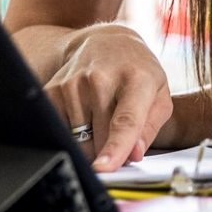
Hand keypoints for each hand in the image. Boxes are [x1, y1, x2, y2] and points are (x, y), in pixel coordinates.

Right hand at [45, 24, 171, 171]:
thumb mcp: (159, 96)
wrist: (104, 43)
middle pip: (99, 139)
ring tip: (100, 117)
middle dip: (108, 149)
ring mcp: (73, 84)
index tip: (104, 168)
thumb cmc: (137, 73)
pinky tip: (83, 115)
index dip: (115, 148)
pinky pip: (60, 131)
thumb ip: (149, 129)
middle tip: (116, 133)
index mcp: (136, 80)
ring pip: (78, 140)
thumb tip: (133, 155)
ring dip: (90, 142)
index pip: (125, 121)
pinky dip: (72, 134)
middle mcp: (101, 79)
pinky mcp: (53, 90)